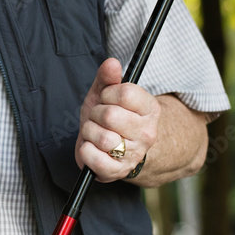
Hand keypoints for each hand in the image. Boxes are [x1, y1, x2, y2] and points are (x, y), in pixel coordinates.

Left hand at [75, 57, 159, 182]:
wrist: (114, 150)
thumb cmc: (110, 119)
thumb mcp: (107, 95)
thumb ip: (108, 77)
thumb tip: (112, 63)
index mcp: (150, 109)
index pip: (124, 93)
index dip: (107, 94)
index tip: (107, 99)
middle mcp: (147, 132)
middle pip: (109, 115)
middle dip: (95, 114)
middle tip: (99, 118)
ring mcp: (135, 153)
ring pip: (101, 137)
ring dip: (89, 132)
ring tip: (95, 133)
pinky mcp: (119, 171)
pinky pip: (94, 158)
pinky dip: (85, 151)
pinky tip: (91, 147)